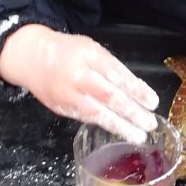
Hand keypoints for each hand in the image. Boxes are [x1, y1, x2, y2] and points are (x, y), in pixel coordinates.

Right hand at [0, 24, 158, 143]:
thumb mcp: (91, 50)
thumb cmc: (68, 52)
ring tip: (139, 136)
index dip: (136, 90)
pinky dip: (104, 125)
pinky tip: (119, 132)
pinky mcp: (63, 108)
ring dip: (121, 126)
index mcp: (89, 56)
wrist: (31, 58)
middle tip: (150, 123)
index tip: (153, 102)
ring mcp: (69, 95)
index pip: (117, 75)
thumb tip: (137, 91)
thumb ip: (111, 67)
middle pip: (109, 96)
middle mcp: (79, 76)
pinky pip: (87, 118)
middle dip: (132, 112)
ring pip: (98, 113)